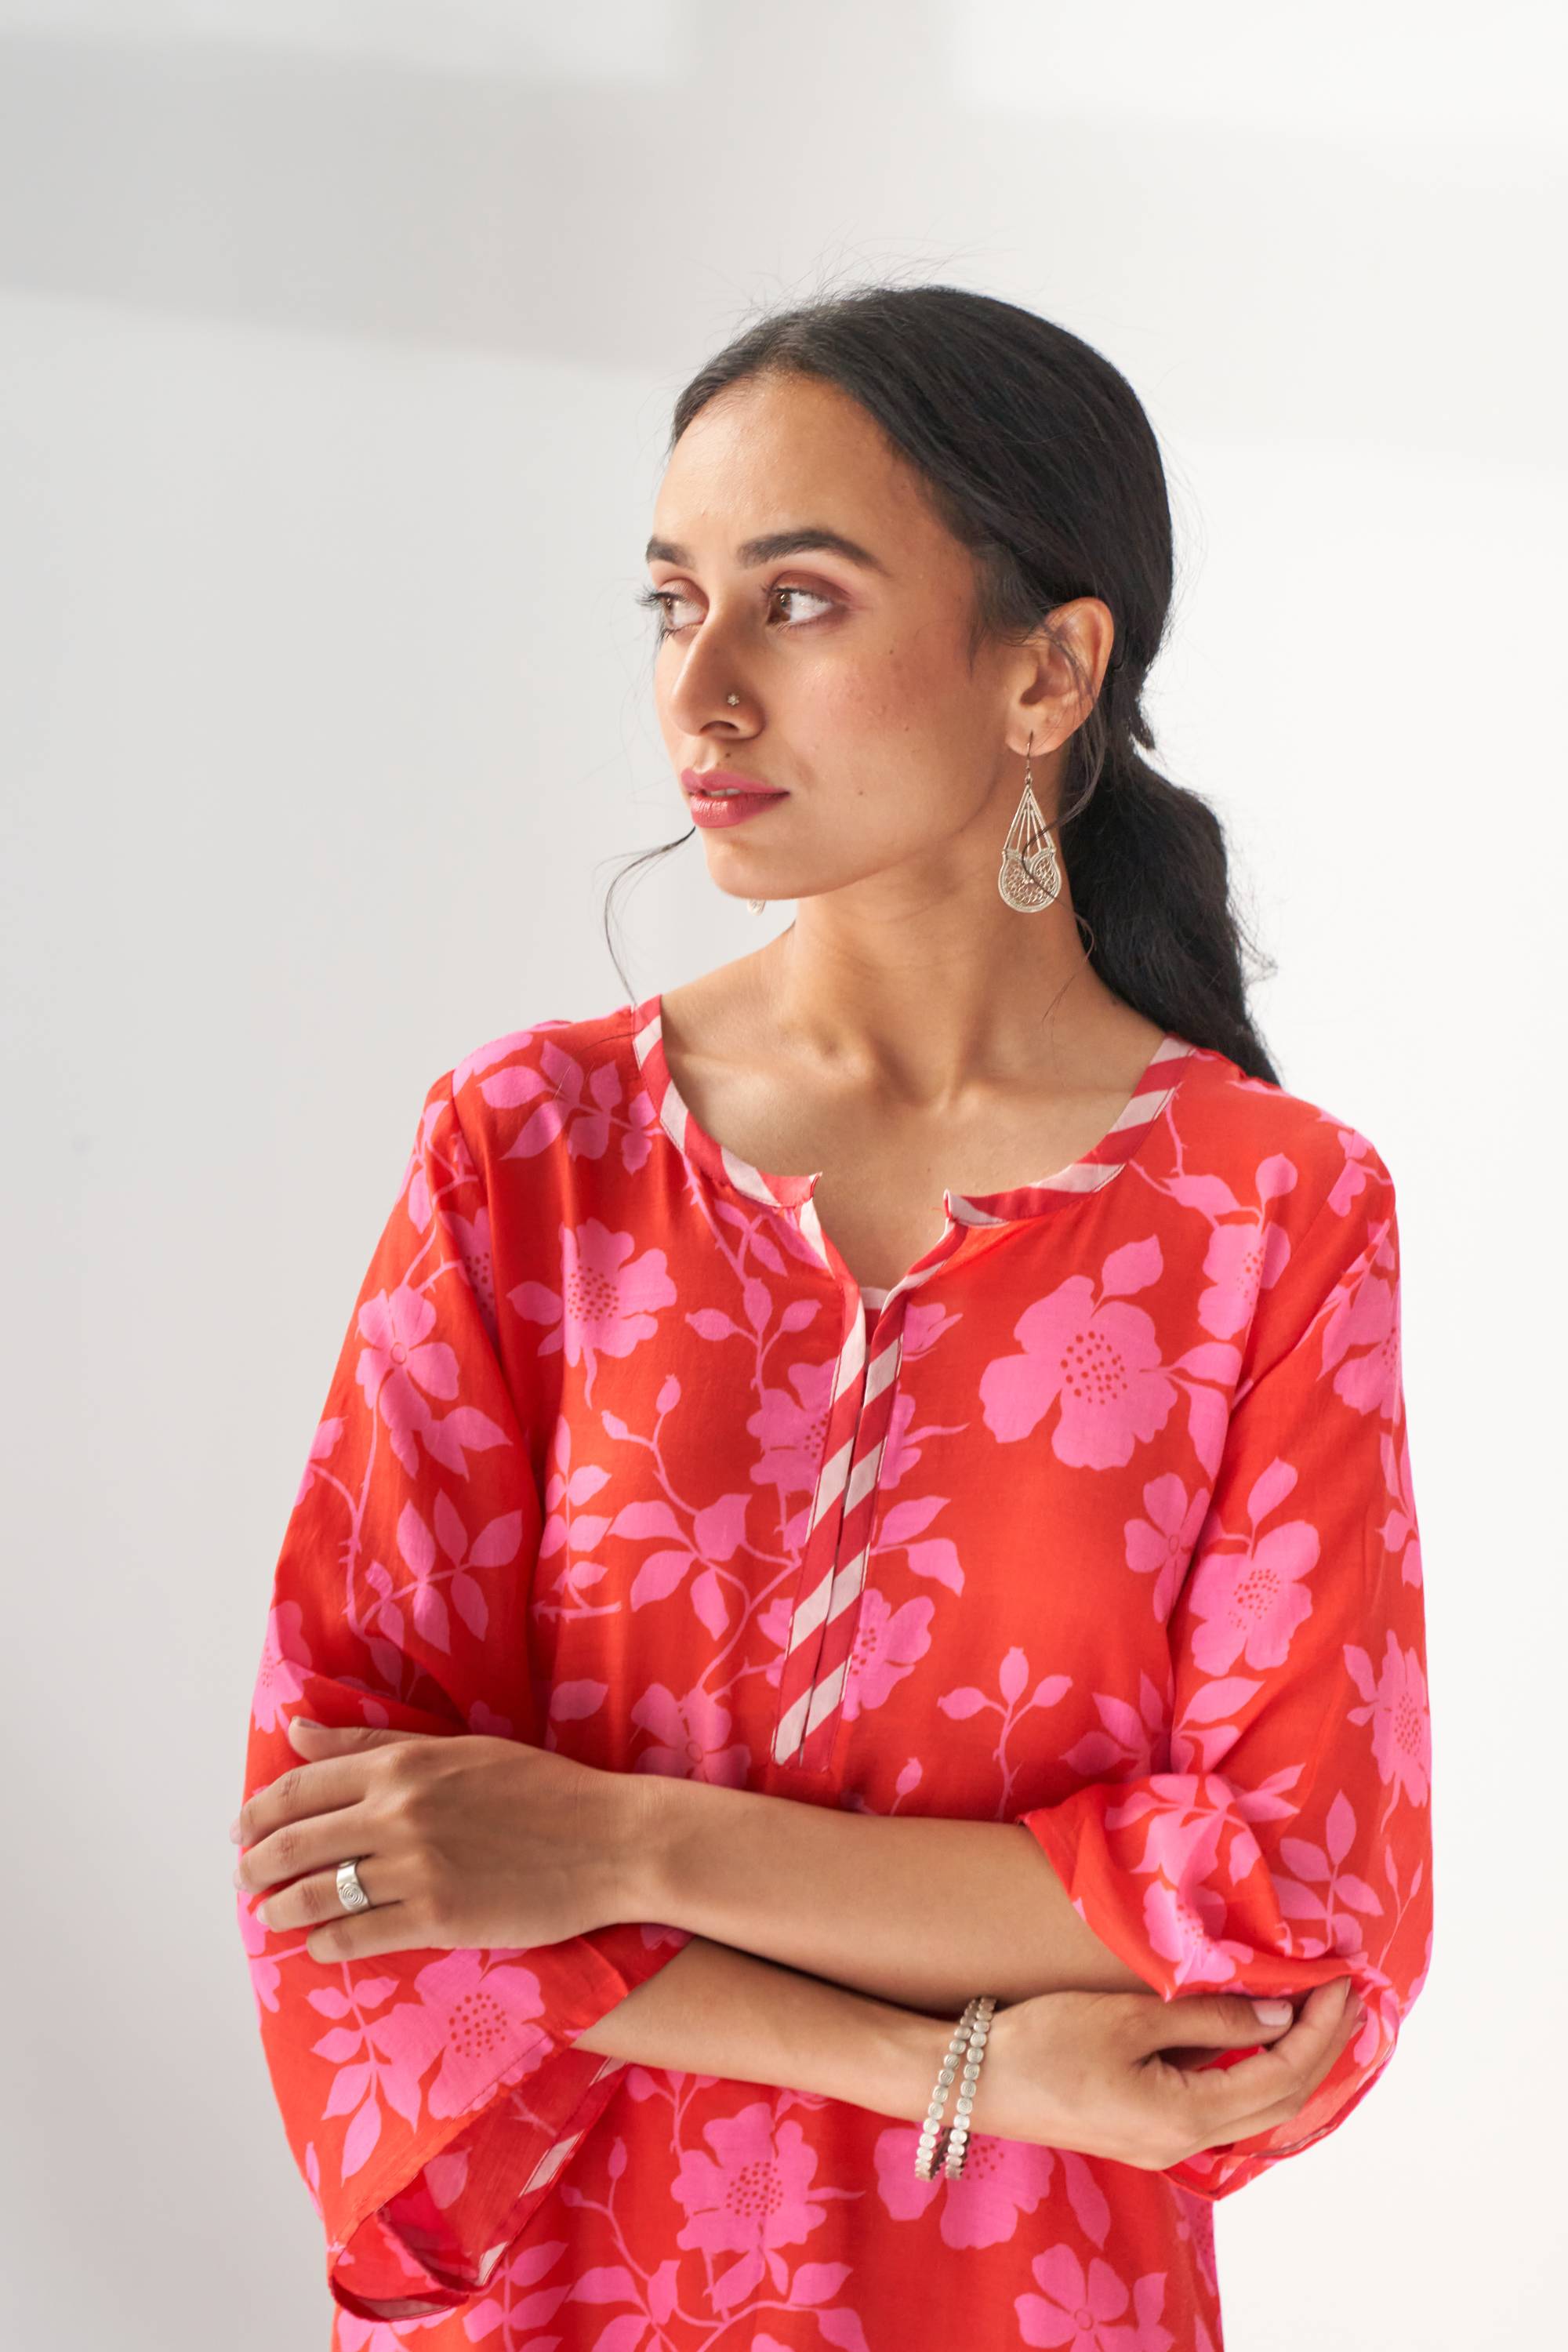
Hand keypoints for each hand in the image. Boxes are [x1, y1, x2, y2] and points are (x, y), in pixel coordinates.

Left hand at [231, 1717, 633, 1961]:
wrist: (610, 1840)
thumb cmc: (541, 1789)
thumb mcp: (458, 1749)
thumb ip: (372, 1744)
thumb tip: (298, 1730)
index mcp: (404, 1764)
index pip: (302, 1786)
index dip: (260, 1811)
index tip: (242, 1828)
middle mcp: (399, 1811)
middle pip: (296, 1841)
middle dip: (256, 1863)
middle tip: (244, 1877)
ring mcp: (416, 1868)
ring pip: (316, 1892)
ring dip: (279, 1908)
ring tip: (268, 1915)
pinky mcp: (437, 1919)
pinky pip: (355, 1935)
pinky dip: (324, 1943)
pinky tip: (318, 1946)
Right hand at [968, 1976, 1363, 2168]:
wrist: (974, 2082)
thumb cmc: (1044, 2042)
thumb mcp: (1128, 2018)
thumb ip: (1208, 2017)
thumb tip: (1277, 2008)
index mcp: (1186, 2116)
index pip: (1282, 2074)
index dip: (1321, 2028)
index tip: (1344, 1980)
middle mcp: (1185, 2142)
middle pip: (1280, 2100)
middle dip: (1321, 2046)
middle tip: (1349, 1994)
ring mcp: (1165, 2143)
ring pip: (1255, 2110)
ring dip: (1293, 2061)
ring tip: (1318, 2013)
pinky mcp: (1146, 2131)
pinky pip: (1225, 2107)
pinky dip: (1256, 2072)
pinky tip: (1260, 2039)